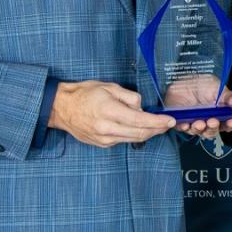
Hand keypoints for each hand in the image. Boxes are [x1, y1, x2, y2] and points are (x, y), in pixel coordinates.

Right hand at [49, 80, 175, 147]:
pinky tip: (137, 127)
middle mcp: (107, 128)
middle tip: (167, 124)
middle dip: (157, 129)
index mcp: (109, 111)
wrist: (61, 108)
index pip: (141, 121)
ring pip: (133, 139)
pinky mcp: (101, 144)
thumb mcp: (109, 87)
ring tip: (156, 126)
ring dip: (148, 133)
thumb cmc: (85, 94)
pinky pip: (123, 140)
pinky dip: (134, 135)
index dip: (158, 122)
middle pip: (140, 133)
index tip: (170, 121)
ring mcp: (104, 138)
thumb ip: (130, 97)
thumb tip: (143, 108)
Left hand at [173, 88, 231, 137]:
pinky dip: (184, 127)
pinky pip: (182, 128)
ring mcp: (194, 122)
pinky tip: (186, 124)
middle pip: (212, 131)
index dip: (231, 124)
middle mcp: (207, 120)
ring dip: (200, 129)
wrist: (183, 80)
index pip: (227, 124)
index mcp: (219, 114)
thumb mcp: (217, 87)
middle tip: (213, 122)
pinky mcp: (181, 121)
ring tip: (200, 123)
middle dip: (213, 128)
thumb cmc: (202, 84)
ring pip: (198, 131)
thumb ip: (227, 96)